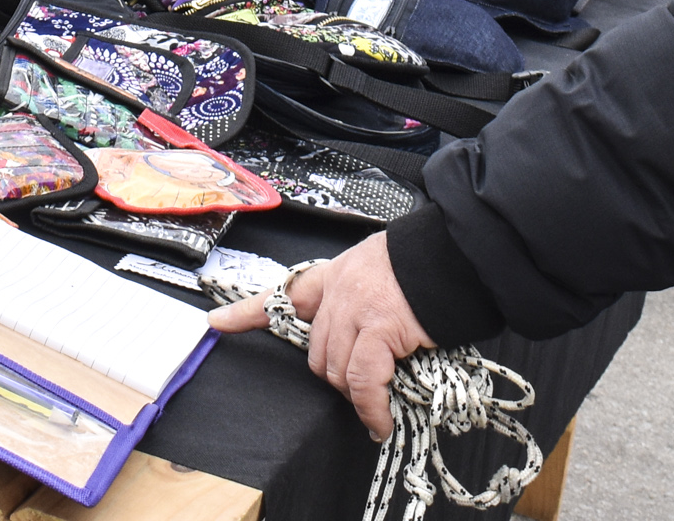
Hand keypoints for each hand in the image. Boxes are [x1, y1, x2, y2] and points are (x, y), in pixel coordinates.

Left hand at [206, 233, 433, 438]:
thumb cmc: (428, 267)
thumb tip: (367, 344)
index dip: (247, 311)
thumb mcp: (383, 273)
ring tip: (376, 406)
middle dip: (334, 376)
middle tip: (364, 388)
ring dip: (354, 394)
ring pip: (333, 369)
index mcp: (337, 274)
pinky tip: (379, 421)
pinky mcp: (378, 328)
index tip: (216, 322)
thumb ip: (364, 302)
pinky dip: (371, 407)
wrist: (456, 252)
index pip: (284, 292)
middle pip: (315, 350)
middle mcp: (338, 290)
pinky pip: (363, 379)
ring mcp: (355, 309)